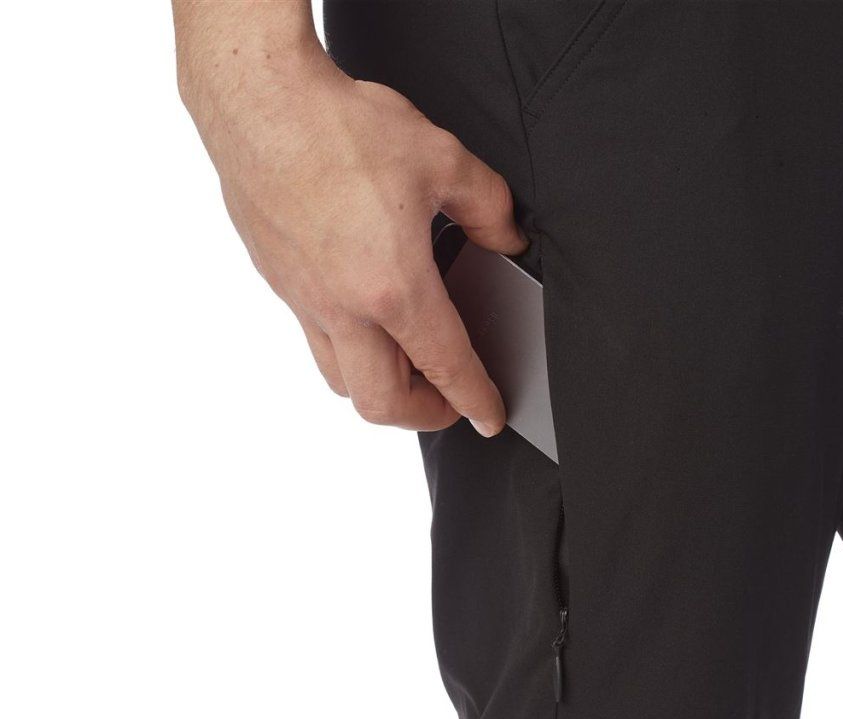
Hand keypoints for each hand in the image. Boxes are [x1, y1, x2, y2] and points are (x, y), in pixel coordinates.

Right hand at [178, 32, 526, 435]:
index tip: (488, 416)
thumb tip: (507, 236)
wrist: (258, 101)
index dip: (475, 399)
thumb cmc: (339, 127)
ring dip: (380, 386)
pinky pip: (314, 336)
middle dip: (423, 414)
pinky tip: (364, 312)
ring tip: (408, 364)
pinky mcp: (277, 280)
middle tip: (449, 400)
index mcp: (392, 286)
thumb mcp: (442, 160)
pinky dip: (348, 347)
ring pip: (339, 376)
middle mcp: (341, 306)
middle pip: (379, 401)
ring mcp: (303, 298)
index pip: (445, 365)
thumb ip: (488, 206)